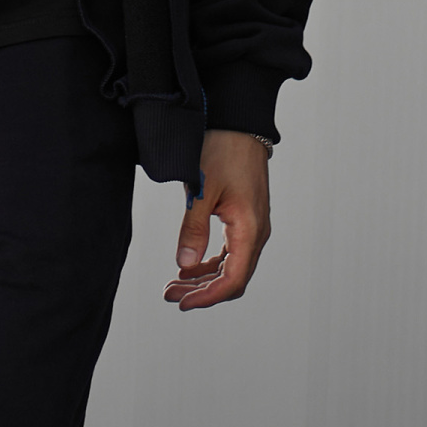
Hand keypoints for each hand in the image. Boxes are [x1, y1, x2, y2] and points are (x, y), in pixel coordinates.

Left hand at [164, 130, 270, 310]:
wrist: (239, 122)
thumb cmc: (222, 149)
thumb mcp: (201, 189)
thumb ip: (193, 228)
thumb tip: (184, 265)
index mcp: (250, 229)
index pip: (233, 280)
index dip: (208, 297)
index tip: (182, 303)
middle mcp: (256, 233)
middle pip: (232, 278)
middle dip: (201, 291)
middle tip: (169, 294)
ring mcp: (252, 227)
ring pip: (230, 267)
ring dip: (203, 278)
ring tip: (174, 284)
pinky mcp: (245, 219)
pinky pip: (230, 252)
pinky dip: (210, 263)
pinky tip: (189, 266)